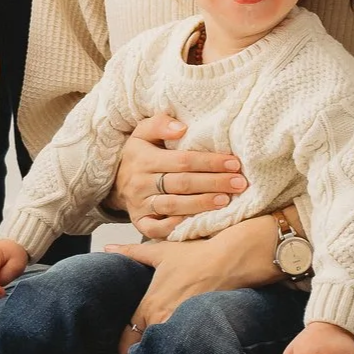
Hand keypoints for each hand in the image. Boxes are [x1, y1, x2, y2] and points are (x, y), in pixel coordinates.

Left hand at [101, 215, 284, 353]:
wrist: (230, 261)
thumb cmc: (196, 256)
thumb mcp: (160, 252)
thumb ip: (131, 252)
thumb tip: (108, 246)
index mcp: (149, 306)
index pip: (127, 342)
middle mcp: (162, 320)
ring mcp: (181, 327)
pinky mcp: (200, 333)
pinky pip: (184, 353)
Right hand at [112, 113, 246, 228]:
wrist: (115, 181)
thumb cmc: (139, 155)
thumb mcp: (142, 132)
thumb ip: (160, 123)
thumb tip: (182, 128)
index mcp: (144, 158)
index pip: (182, 160)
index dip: (209, 162)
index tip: (234, 163)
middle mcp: (141, 183)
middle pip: (182, 183)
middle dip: (213, 183)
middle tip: (239, 184)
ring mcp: (139, 205)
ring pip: (173, 206)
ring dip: (201, 204)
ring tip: (225, 201)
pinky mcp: (139, 223)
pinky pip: (156, 229)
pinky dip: (175, 227)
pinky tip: (196, 223)